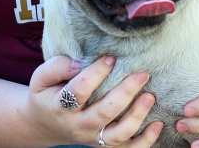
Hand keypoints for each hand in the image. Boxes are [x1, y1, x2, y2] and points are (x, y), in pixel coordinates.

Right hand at [28, 55, 164, 146]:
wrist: (44, 125)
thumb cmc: (47, 95)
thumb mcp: (40, 78)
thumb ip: (57, 67)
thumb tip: (79, 63)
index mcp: (61, 107)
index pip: (80, 91)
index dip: (96, 74)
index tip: (111, 58)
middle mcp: (79, 126)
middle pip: (104, 113)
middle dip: (125, 93)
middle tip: (141, 74)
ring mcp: (93, 139)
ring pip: (118, 134)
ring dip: (137, 116)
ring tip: (150, 96)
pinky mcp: (105, 145)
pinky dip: (146, 140)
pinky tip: (158, 124)